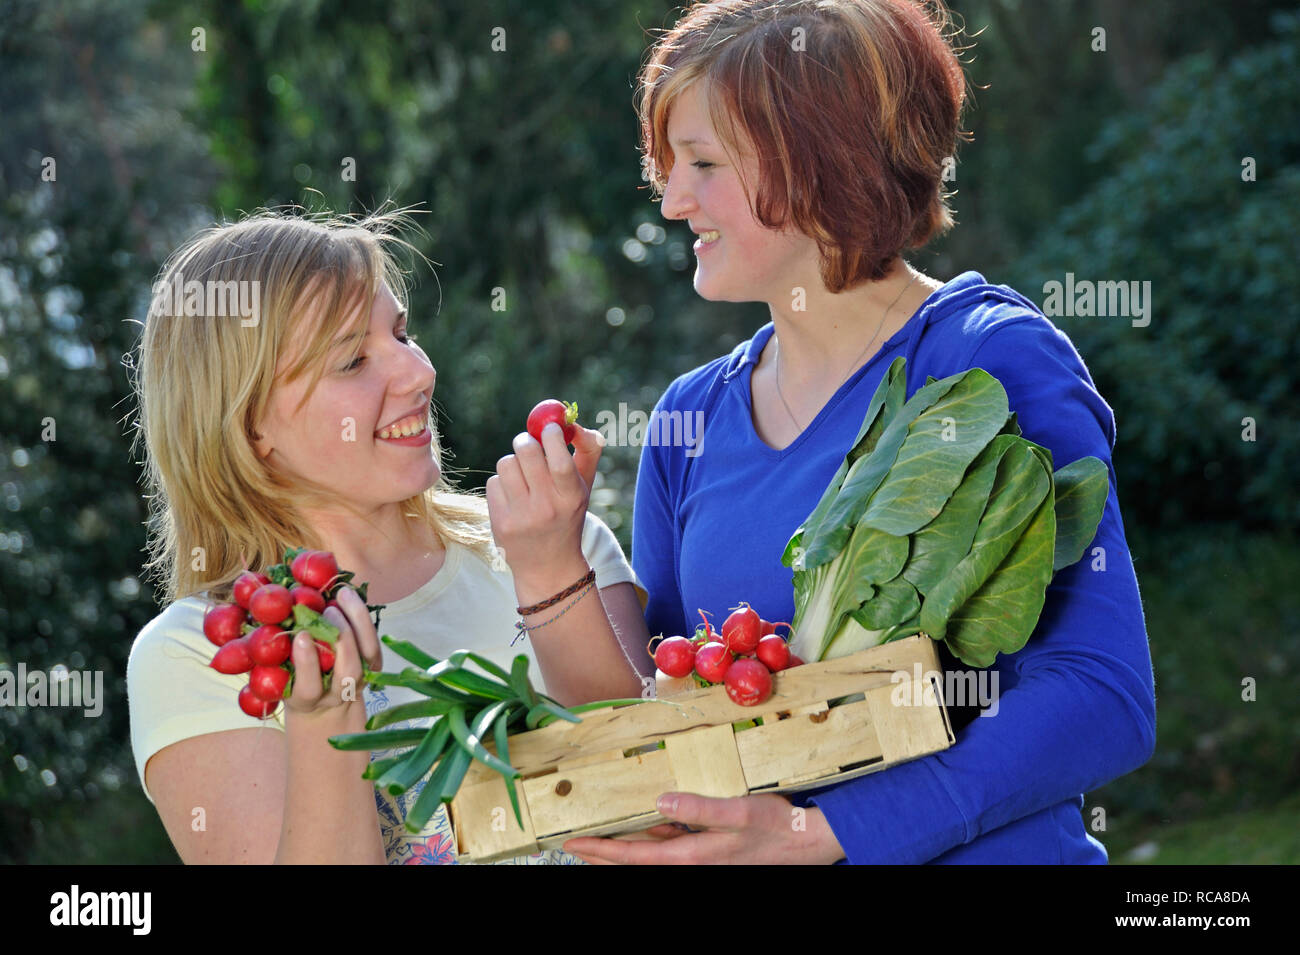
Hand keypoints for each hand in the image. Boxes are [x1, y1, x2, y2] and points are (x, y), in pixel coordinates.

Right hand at [283, 586, 380, 719]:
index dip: (307, 663)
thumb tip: (257, 618)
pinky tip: (349, 596)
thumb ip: (270, 654)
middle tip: (327, 611)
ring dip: (357, 622)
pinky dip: (364, 618)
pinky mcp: (372, 667)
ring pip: (367, 655)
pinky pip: (374, 642)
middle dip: (341, 639)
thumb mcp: (274, 673)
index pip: (309, 688)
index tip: (301, 636)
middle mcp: (336, 694)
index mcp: (306, 700)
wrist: (320, 700)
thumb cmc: (288, 679)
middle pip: (347, 672)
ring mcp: (358, 682)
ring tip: (342, 595)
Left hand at [485, 422, 603, 587]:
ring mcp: (521, 517)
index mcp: (571, 498)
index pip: (560, 461)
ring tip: (522, 478)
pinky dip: (502, 484)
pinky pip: (493, 483)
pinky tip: (512, 497)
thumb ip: (587, 451)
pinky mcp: (500, 523)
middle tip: (528, 444)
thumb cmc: (567, 515)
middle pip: (527, 453)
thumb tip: (573, 422)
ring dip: (513, 464)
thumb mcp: (583, 488)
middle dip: (526, 441)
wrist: (548, 566)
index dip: (552, 436)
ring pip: (506, 464)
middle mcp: (547, 508)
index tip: (551, 428)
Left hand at [562, 792, 846, 864]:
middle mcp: (693, 862)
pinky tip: (647, 826)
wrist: (810, 843)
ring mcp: (702, 859)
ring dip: (625, 848)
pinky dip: (652, 840)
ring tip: (600, 838)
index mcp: (693, 857)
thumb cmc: (779, 828)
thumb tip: (660, 801)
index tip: (575, 844)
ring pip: (653, 854)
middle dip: (604, 855)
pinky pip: (672, 846)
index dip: (602, 851)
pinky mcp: (711, 851)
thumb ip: (700, 808)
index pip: (635, 857)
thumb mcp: (741, 812)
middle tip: (575, 845)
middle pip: (637, 861)